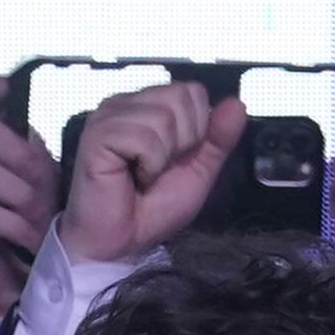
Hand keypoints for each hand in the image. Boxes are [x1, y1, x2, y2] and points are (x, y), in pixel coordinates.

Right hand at [0, 76, 63, 315]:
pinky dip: (12, 225)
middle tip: (44, 182)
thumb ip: (52, 160)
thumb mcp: (58, 189)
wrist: (31, 285)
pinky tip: (30, 239)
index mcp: (6, 153)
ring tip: (42, 221)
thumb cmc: (47, 231)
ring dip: (21, 198)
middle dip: (17, 154)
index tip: (2, 86)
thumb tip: (82, 129)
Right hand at [55, 82, 243, 265]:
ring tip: (142, 175)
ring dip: (163, 157)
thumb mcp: (198, 173)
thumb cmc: (151, 210)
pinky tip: (131, 177)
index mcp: (146, 106)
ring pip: (164, 117)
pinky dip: (149, 165)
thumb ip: (218, 139)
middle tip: (157, 169)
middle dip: (182, 141)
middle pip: (180, 97)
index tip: (174, 159)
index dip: (196, 129)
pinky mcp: (97, 134)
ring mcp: (108, 117)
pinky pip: (145, 137)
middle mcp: (125, 104)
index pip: (191, 91)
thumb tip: (237, 105)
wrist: (119, 244)